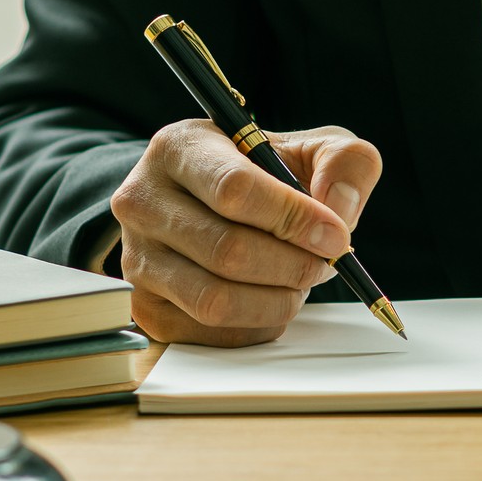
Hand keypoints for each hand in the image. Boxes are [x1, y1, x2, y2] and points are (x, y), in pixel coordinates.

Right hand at [109, 121, 382, 344]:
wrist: (212, 202)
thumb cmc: (266, 173)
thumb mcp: (312, 148)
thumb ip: (344, 163)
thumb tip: (339, 210)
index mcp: (179, 148)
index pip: (233, 189)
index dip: (293, 219)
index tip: (336, 236)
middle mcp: (143, 201)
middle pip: (227, 250)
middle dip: (293, 265)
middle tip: (325, 264)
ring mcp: (136, 257)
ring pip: (214, 299)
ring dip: (277, 300)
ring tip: (301, 281)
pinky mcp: (146, 305)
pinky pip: (209, 332)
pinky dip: (257, 324)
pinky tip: (272, 299)